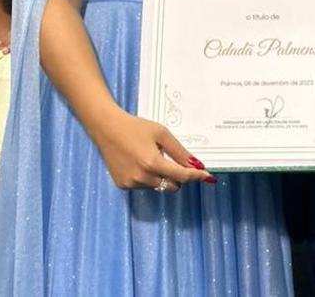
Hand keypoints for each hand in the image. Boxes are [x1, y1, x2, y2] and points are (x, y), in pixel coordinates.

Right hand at [93, 110, 214, 191]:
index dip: (196, 176)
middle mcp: (142, 177)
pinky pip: (144, 186)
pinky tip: (138, 163)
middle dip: (178, 177)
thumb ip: (179, 151)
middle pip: (172, 186)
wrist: (106, 129)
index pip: (181, 176)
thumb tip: (195, 164)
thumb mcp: (161, 134)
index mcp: (152, 163)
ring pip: (158, 186)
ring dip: (161, 177)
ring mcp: (131, 183)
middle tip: (174, 162)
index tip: (207, 176)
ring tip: (150, 158)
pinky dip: (147, 178)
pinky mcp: (123, 185)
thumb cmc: (135, 127)